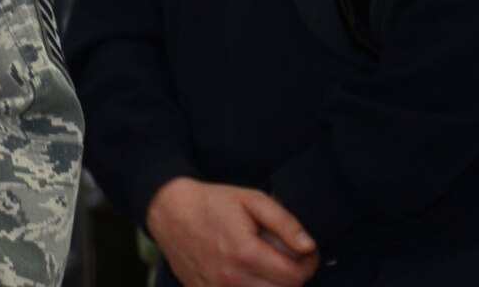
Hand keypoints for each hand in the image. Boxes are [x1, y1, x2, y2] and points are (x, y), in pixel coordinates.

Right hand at [146, 177, 318, 286]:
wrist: (169, 211)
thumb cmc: (212, 203)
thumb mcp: (251, 200)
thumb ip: (284, 222)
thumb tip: (309, 246)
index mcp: (245, 252)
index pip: (296, 277)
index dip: (309, 264)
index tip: (304, 252)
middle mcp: (231, 278)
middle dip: (292, 277)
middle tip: (285, 258)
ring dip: (272, 285)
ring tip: (265, 265)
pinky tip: (248, 274)